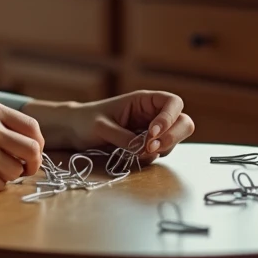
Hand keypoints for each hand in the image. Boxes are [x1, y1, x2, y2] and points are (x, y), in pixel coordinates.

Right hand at [0, 98, 44, 191]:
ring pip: (17, 171)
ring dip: (8, 176)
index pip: (32, 128)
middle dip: (32, 164)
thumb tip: (35, 145)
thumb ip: (2, 124)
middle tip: (24, 170)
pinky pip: (1, 185)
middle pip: (32, 151)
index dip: (37, 145)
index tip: (32, 154)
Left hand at [25, 90, 193, 163]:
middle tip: (150, 147)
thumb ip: (122, 136)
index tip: (152, 132)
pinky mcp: (146, 146)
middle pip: (183, 122)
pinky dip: (152, 156)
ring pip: (174, 140)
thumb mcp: (101, 126)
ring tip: (139, 153)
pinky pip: (160, 152)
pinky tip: (135, 156)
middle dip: (172, 136)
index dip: (169, 117)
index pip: (173, 103)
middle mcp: (152, 114)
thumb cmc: (86, 120)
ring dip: (163, 148)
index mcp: (144, 101)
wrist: (75, 131)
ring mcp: (152, 131)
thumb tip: (141, 148)